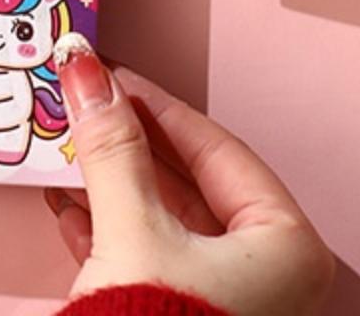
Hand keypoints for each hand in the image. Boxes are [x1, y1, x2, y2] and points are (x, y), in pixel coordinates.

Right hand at [47, 37, 331, 315]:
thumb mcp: (132, 227)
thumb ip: (110, 145)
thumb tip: (85, 68)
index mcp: (288, 246)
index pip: (217, 147)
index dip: (157, 105)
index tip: (112, 76)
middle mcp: (273, 277)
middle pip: (192, 183)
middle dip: (131, 144)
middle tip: (89, 104)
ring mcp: (234, 306)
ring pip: (168, 221)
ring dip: (114, 183)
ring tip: (71, 148)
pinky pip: (154, 259)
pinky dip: (111, 228)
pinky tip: (70, 205)